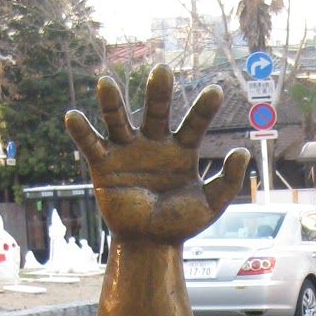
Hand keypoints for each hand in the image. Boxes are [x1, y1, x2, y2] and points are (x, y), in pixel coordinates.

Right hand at [65, 65, 247, 246]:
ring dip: (112, 102)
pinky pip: (91, 144)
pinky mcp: (104, 164)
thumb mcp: (211, 206)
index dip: (204, 108)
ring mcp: (127, 151)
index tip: (216, 91)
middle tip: (161, 71)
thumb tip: (242, 151)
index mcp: (181, 150)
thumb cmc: (180, 224)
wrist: (150, 244)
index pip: (194, 123)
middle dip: (159, 92)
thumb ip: (228, 182)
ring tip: (105, 83)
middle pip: (155, 111)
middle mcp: (153, 143)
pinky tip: (72, 116)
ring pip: (118, 120)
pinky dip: (81, 131)